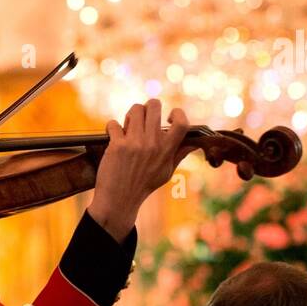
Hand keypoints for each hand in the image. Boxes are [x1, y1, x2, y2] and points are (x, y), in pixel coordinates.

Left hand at [87, 99, 189, 240]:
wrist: (120, 200)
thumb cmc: (144, 185)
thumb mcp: (166, 172)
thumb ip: (179, 154)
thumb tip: (194, 142)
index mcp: (167, 150)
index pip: (182, 123)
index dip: (178, 112)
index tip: (169, 116)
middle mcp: (153, 144)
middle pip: (154, 105)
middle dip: (148, 107)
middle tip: (143, 118)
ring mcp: (135, 144)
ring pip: (134, 110)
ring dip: (130, 115)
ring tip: (128, 127)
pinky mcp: (117, 145)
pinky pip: (114, 124)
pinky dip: (112, 127)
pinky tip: (114, 136)